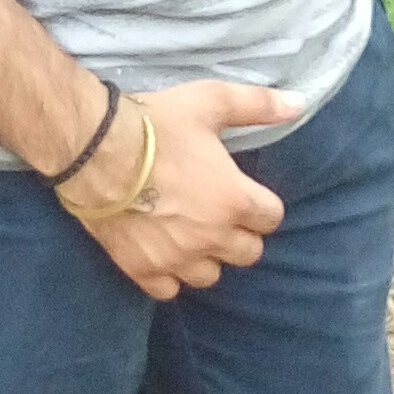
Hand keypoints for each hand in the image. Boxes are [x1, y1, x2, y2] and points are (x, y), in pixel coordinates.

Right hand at [58, 79, 300, 297]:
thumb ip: (257, 105)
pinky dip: (170, 276)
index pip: (271, 219)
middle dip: (240, 234)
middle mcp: (212, 237)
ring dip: (208, 257)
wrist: (94, 151)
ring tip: (192, 235)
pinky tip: (163, 254)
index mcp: (235, 200)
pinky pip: (169, 290)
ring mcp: (177, 258)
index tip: (244, 193)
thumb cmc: (155, 125)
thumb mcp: (211, 102)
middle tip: (219, 212)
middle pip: (248, 253)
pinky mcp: (143, 269)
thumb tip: (299, 103)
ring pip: (211, 276)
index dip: (261, 205)